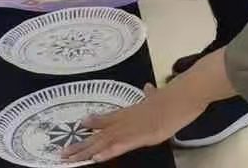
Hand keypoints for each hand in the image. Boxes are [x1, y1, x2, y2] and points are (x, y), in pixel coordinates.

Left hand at [64, 80, 205, 161]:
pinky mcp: (141, 136)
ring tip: (69, 159)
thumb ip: (150, 94)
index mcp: (131, 111)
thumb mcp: (159, 95)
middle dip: (81, 144)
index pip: (107, 118)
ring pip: (104, 142)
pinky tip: (95, 158)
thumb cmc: (174, 96)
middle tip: (62, 153)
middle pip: (100, 134)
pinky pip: (120, 146)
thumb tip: (147, 88)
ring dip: (87, 151)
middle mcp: (127, 119)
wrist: (185, 94)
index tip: (79, 126)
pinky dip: (107, 152)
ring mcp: (132, 128)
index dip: (93, 123)